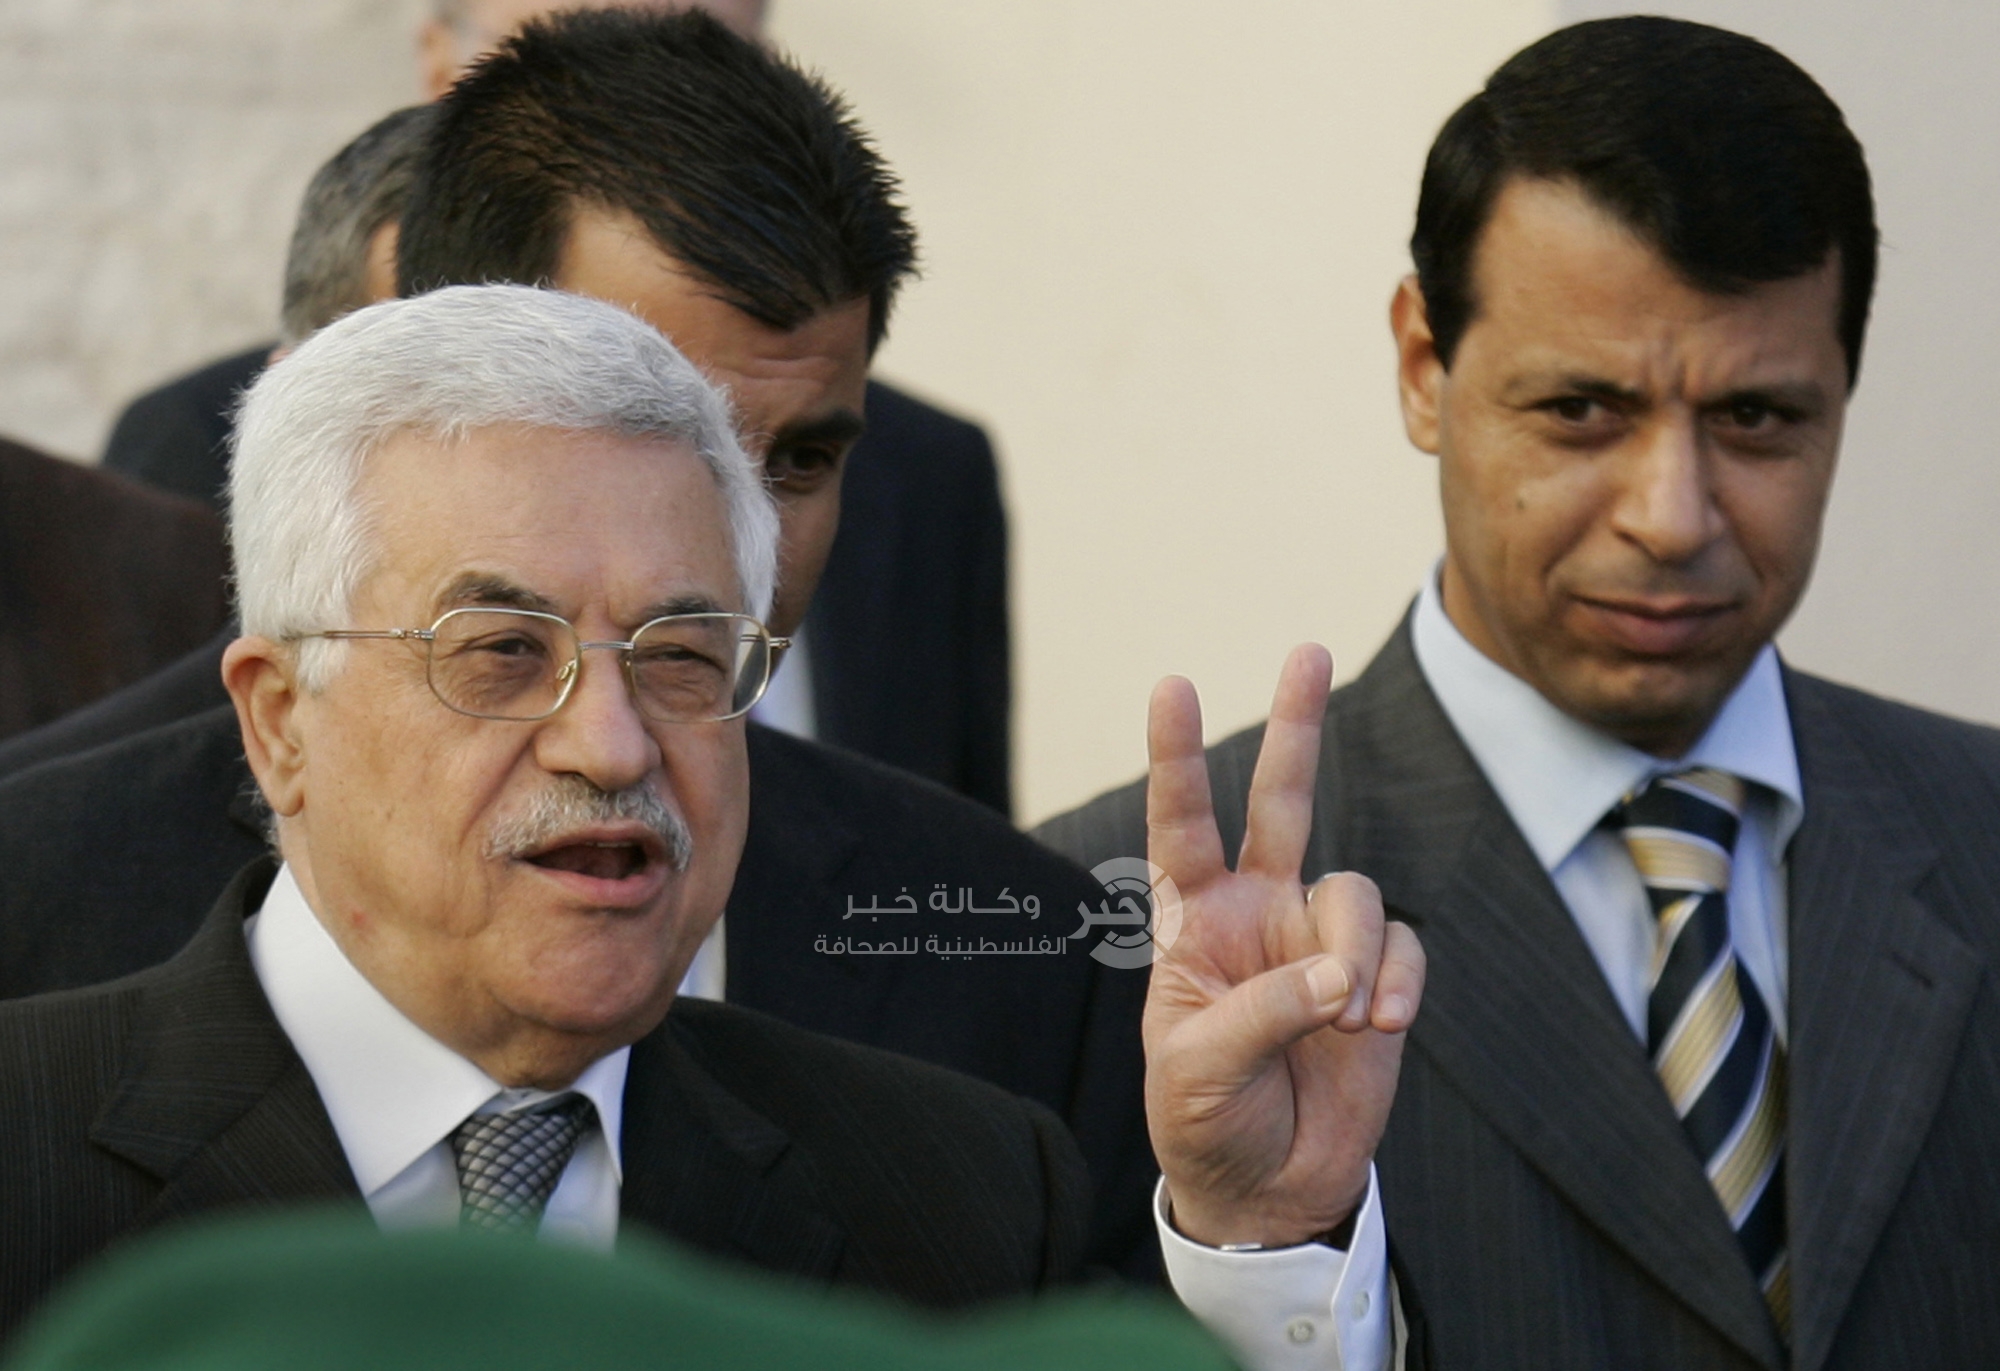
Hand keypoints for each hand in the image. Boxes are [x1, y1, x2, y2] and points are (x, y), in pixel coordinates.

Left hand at [1143, 644, 1425, 1248]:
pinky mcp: (1377, 975)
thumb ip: (1263, 1013)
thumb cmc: (1207, 1123)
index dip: (1175, 758)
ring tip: (1348, 1022)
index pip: (1180, 827)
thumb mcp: (1200, 1073)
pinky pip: (1403, 947)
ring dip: (1356, 954)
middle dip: (1295, 728)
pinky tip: (1379, 1028)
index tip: (1170, 684)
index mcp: (1191, 923)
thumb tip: (1338, 976)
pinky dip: (1397, 983)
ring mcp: (1319, 939)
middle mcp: (1257, 912)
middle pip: (1280, 802)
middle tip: (1307, 650)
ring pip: (1355, 892)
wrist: (1269, 1188)